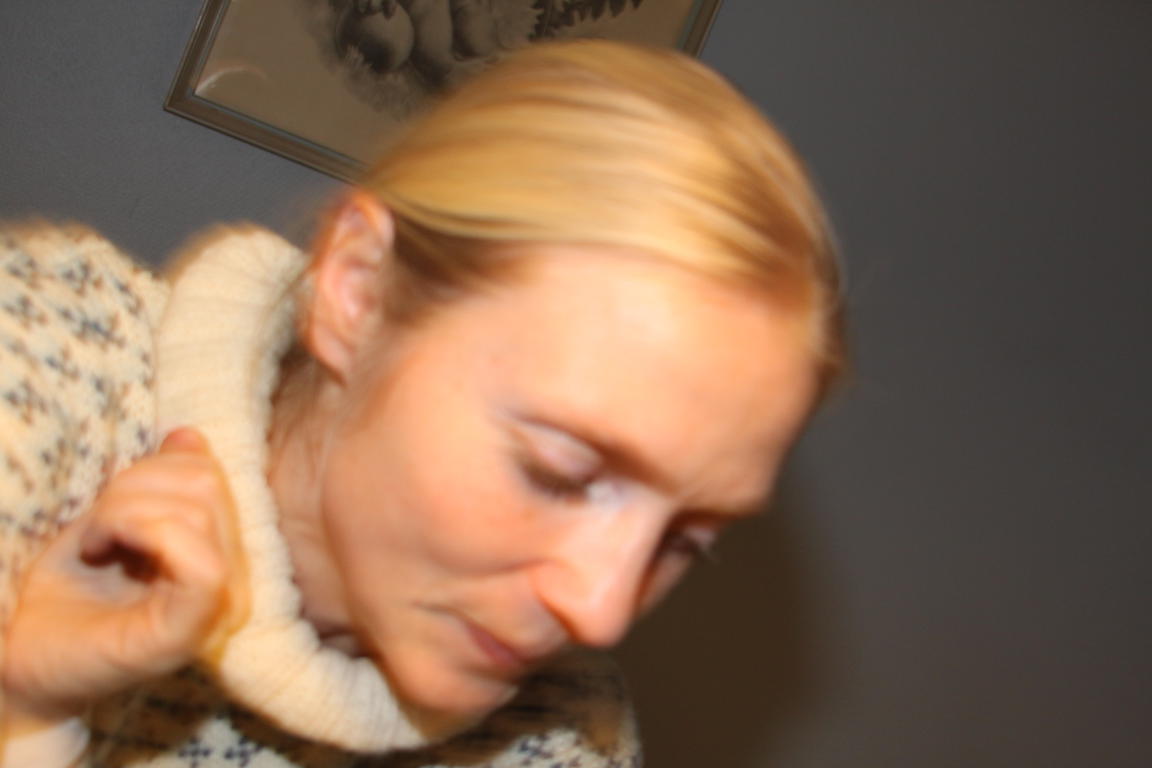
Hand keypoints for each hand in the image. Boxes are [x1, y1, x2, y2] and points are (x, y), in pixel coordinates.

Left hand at [1, 428, 245, 721]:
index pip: (209, 472)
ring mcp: (215, 609)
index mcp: (220, 551)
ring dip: (123, 512)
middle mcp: (232, 580)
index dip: (153, 465)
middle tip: (93, 529)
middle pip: (206, 483)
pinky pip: (203, 567)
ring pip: (197, 512)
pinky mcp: (188, 634)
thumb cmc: (60, 593)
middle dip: (132, 488)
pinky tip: (100, 551)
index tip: (107, 504)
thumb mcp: (113, 520)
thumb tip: (189, 435)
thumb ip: (158, 483)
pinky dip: (144, 536)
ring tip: (93, 543)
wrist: (17, 657)